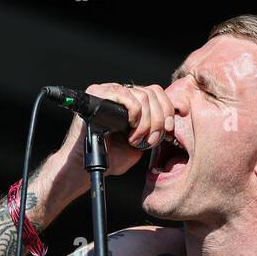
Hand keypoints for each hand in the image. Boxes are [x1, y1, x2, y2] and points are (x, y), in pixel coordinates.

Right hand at [56, 82, 176, 177]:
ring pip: (143, 95)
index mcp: (132, 102)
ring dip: (145, 122)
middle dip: (158, 121)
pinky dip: (134, 112)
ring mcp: (109, 91)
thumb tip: (168, 125)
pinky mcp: (97, 93)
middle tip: (150, 140)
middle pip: (153, 94)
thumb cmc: (110, 157)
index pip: (157, 94)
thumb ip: (153, 131)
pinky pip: (126, 94)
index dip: (168, 112)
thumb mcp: (140, 144)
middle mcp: (121, 93)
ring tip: (135, 139)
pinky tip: (130, 126)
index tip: (168, 132)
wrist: (87, 165)